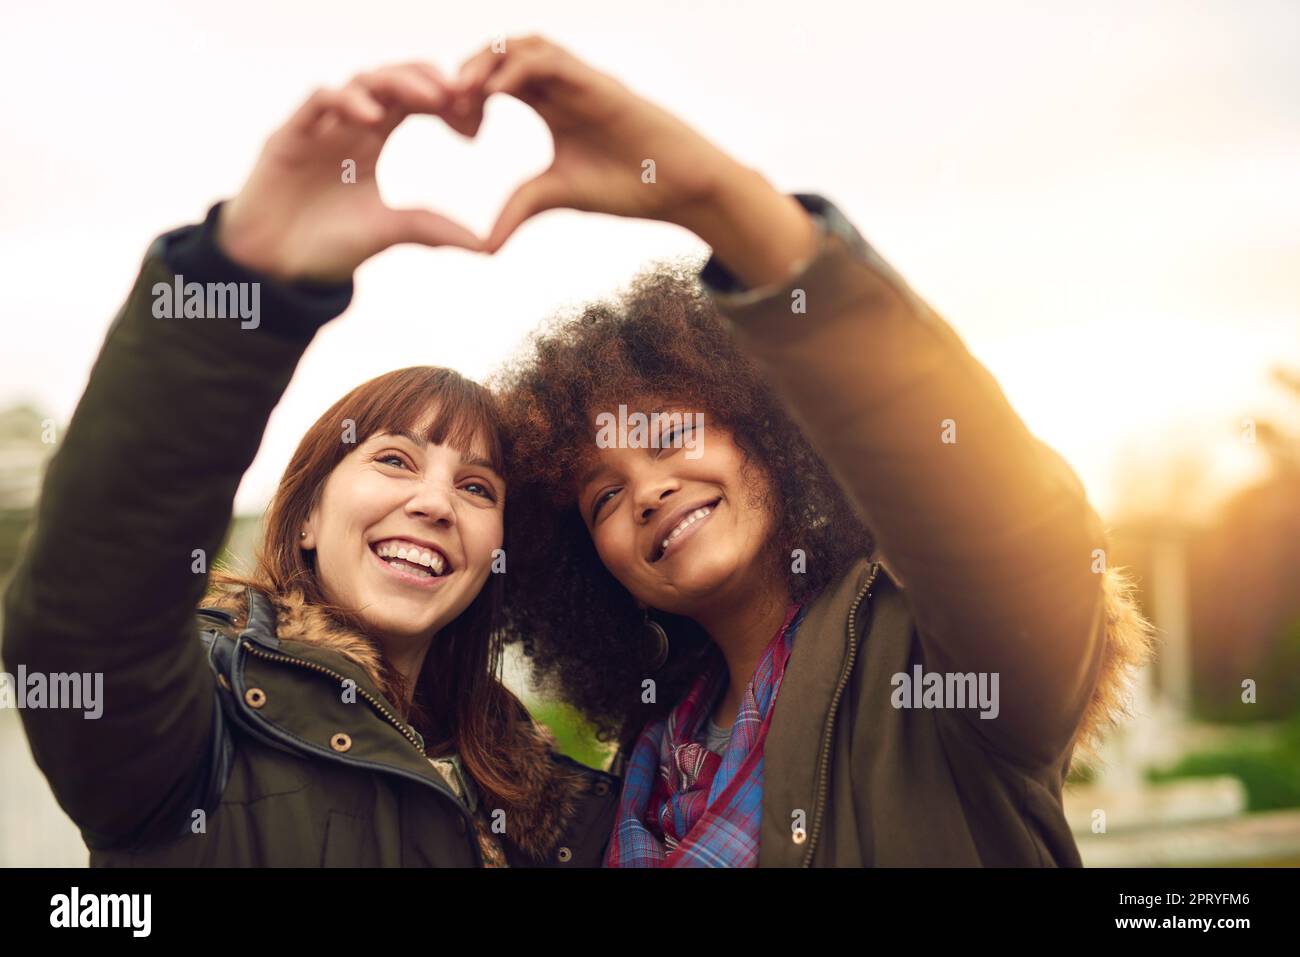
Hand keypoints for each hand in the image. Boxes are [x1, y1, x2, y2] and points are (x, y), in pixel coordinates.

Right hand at [216, 63, 483, 283]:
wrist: (274, 268)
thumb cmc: (327, 244)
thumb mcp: (389, 232)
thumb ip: (433, 229)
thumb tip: (487, 246)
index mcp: (375, 138)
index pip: (416, 101)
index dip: (447, 102)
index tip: (477, 121)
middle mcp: (349, 124)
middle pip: (394, 81)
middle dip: (430, 80)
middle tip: (464, 93)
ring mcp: (320, 125)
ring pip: (362, 81)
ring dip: (398, 83)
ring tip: (431, 97)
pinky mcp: (291, 134)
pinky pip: (319, 101)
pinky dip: (347, 101)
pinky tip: (373, 119)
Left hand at [451, 35, 746, 252]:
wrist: (677, 186)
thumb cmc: (626, 185)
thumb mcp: (555, 196)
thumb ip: (517, 209)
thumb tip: (483, 248)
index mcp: (547, 105)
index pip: (493, 82)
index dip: (464, 96)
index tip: (445, 123)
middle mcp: (559, 85)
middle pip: (500, 56)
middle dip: (465, 72)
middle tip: (437, 102)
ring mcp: (577, 80)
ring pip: (520, 46)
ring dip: (485, 62)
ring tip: (459, 91)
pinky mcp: (595, 82)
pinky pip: (547, 60)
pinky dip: (515, 70)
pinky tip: (494, 95)